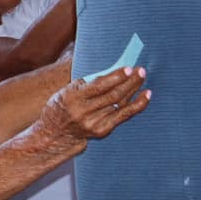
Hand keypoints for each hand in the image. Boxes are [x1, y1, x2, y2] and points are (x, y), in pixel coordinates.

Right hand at [31, 68, 150, 152]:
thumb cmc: (63, 104)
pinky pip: (123, 116)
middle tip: (140, 70)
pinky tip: (145, 96)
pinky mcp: (101, 131)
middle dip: (129, 81)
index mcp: (73, 98)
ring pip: (120, 104)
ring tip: (142, 77)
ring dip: (134, 89)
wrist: (55, 131)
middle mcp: (83, 112)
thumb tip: (115, 72)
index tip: (128, 68)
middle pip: (112, 95)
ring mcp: (93, 124)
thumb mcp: (68, 89)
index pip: (98, 87)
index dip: (115, 77)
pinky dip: (136, 105)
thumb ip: (89, 83)